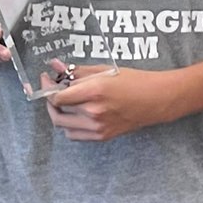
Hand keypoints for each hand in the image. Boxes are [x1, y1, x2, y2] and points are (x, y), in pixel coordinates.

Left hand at [43, 65, 169, 140]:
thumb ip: (77, 71)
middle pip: (57, 111)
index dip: (47, 88)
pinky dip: (69, 125)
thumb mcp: (103, 70)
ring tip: (62, 101)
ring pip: (63, 125)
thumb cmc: (133, 81)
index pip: (57, 97)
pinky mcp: (103, 136)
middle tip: (51, 88)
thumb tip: (55, 66)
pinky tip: (73, 113)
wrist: (156, 100)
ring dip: (58, 113)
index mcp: (94, 92)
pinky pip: (75, 135)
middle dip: (50, 99)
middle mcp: (94, 112)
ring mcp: (98, 127)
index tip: (46, 79)